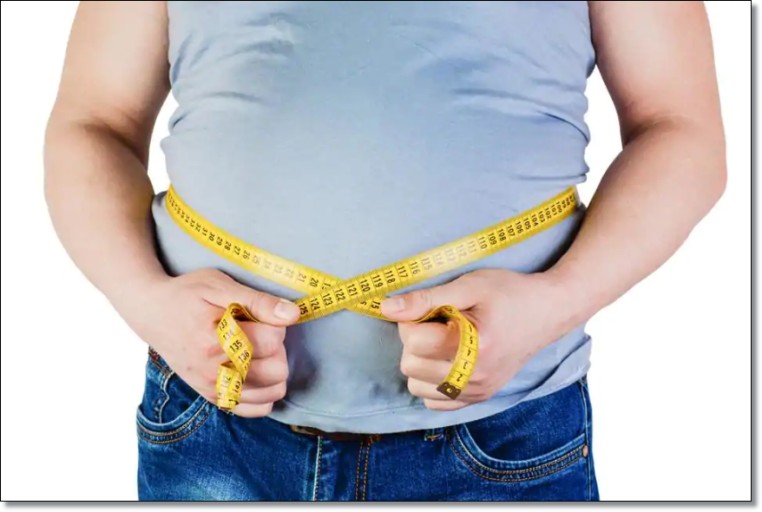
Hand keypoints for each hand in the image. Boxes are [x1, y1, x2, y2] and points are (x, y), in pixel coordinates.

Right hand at [118, 269, 299, 416]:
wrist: (153, 314)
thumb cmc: (188, 295)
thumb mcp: (220, 286)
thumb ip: (258, 301)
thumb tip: (292, 315)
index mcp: (214, 340)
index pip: (274, 339)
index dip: (275, 322)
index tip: (259, 315)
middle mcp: (212, 370)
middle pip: (277, 369)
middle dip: (276, 347)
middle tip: (258, 331)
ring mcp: (213, 388)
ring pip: (273, 390)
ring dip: (273, 368)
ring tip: (255, 349)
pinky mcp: (214, 397)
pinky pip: (257, 409)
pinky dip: (265, 391)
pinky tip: (257, 370)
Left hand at [380, 269, 575, 410]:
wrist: (547, 311)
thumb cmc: (509, 293)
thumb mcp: (469, 285)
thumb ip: (426, 298)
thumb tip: (386, 308)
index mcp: (474, 346)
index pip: (412, 340)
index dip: (412, 318)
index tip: (431, 308)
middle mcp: (475, 377)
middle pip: (409, 364)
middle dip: (414, 340)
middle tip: (437, 322)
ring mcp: (477, 392)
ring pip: (416, 386)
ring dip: (420, 361)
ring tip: (444, 340)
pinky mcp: (478, 399)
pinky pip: (433, 401)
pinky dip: (431, 381)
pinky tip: (447, 359)